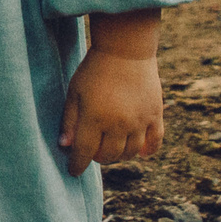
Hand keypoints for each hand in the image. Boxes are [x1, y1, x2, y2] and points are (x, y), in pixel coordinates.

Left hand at [58, 50, 163, 176]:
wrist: (126, 50)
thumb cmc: (95, 70)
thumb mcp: (75, 92)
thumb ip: (69, 120)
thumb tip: (65, 146)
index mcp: (95, 118)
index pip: (85, 152)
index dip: (77, 164)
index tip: (73, 171)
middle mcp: (119, 124)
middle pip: (108, 156)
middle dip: (97, 158)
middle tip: (92, 152)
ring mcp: (140, 121)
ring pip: (130, 153)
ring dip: (119, 155)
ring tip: (111, 148)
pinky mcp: (156, 115)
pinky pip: (155, 142)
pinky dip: (147, 151)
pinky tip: (139, 153)